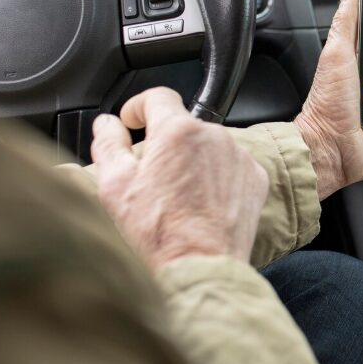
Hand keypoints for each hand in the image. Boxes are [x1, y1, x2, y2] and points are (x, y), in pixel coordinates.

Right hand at [91, 87, 268, 269]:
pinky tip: (202, 204)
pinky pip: (230, 166)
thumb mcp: (115, 185)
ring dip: (192, 161)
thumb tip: (107, 124)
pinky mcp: (255, 177)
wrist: (201, 267)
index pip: (158, 96)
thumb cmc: (158, 232)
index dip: (139, 106)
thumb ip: (108, 144)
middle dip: (165, 144)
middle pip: (182, 126)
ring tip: (178, 198)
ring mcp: (238, 156)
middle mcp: (214, 136)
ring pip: (208, 147)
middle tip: (150, 177)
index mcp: (177, 131)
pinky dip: (216, 178)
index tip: (132, 121)